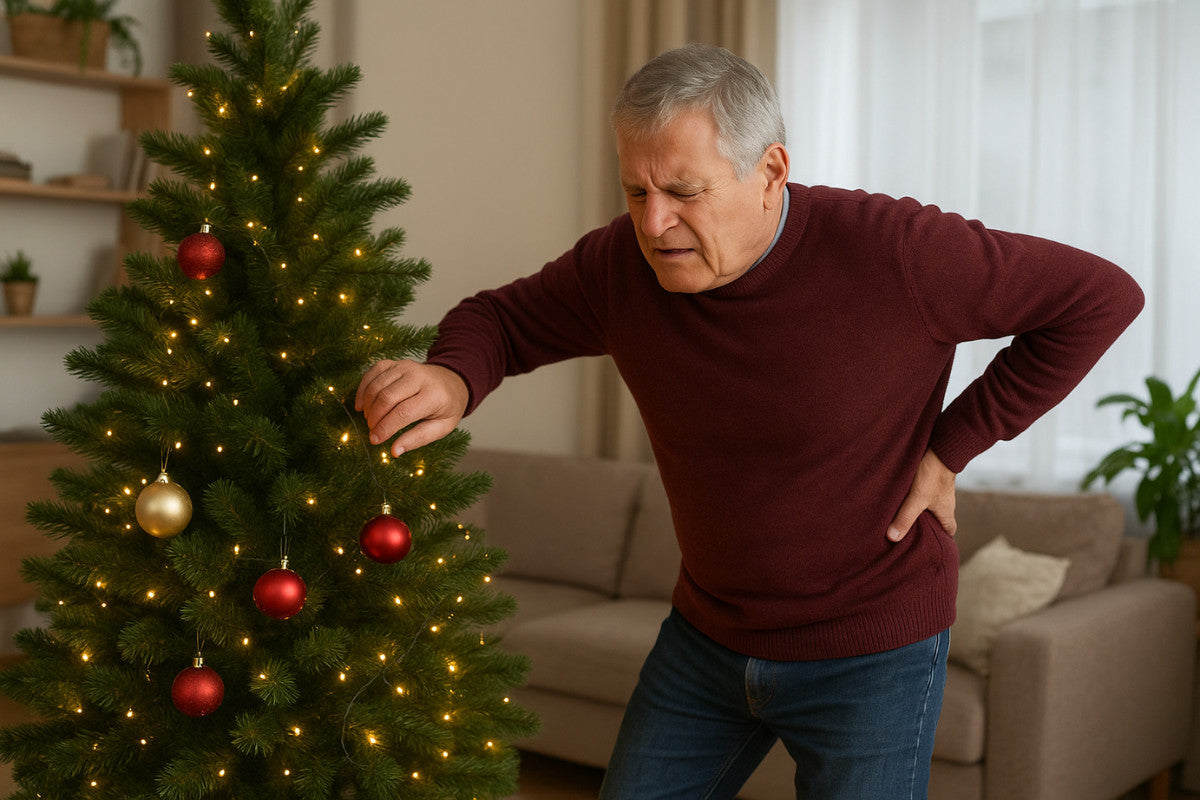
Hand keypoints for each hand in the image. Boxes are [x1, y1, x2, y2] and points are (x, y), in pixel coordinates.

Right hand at [354, 360, 469, 456]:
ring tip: (370, 421)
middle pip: (387, 397)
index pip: (404, 412)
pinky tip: (362, 405)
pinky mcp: (394, 363)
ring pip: (377, 385)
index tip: (375, 440)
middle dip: (375, 417)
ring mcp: (405, 366)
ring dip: (368, 406)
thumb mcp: (442, 427)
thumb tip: (395, 451)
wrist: (451, 381)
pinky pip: (372, 372)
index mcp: (434, 394)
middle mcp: (419, 376)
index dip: (386, 428)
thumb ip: (419, 439)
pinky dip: (363, 389)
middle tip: (372, 432)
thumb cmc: (446, 407)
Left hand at [887, 448, 956, 541]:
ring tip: (901, 516)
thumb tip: (893, 538)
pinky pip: (924, 491)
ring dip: (918, 510)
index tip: (932, 545)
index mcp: (946, 511)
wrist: (941, 447)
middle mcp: (944, 501)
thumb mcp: (917, 499)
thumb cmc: (933, 475)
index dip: (943, 539)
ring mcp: (938, 489)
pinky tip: (901, 496)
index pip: (949, 530)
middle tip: (912, 533)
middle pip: (938, 518)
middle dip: (927, 526)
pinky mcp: (930, 478)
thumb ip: (905, 518)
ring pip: (929, 504)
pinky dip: (914, 496)